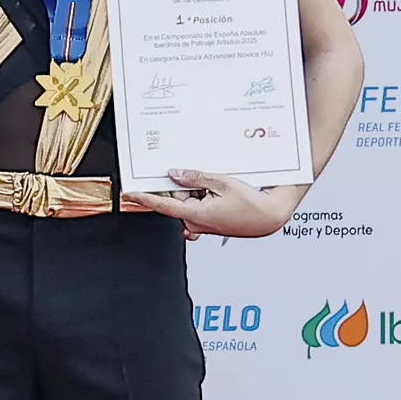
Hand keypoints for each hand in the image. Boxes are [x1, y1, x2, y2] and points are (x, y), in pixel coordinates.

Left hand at [126, 173, 302, 238]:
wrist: (271, 217)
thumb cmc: (252, 204)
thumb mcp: (222, 183)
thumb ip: (195, 177)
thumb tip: (175, 174)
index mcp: (196, 214)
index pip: (163, 206)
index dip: (144, 198)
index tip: (130, 193)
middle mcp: (197, 223)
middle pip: (179, 199)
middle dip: (187, 185)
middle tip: (207, 178)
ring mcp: (204, 225)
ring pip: (190, 202)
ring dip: (199, 191)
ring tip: (220, 186)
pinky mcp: (211, 224)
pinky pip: (200, 207)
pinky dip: (205, 198)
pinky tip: (220, 193)